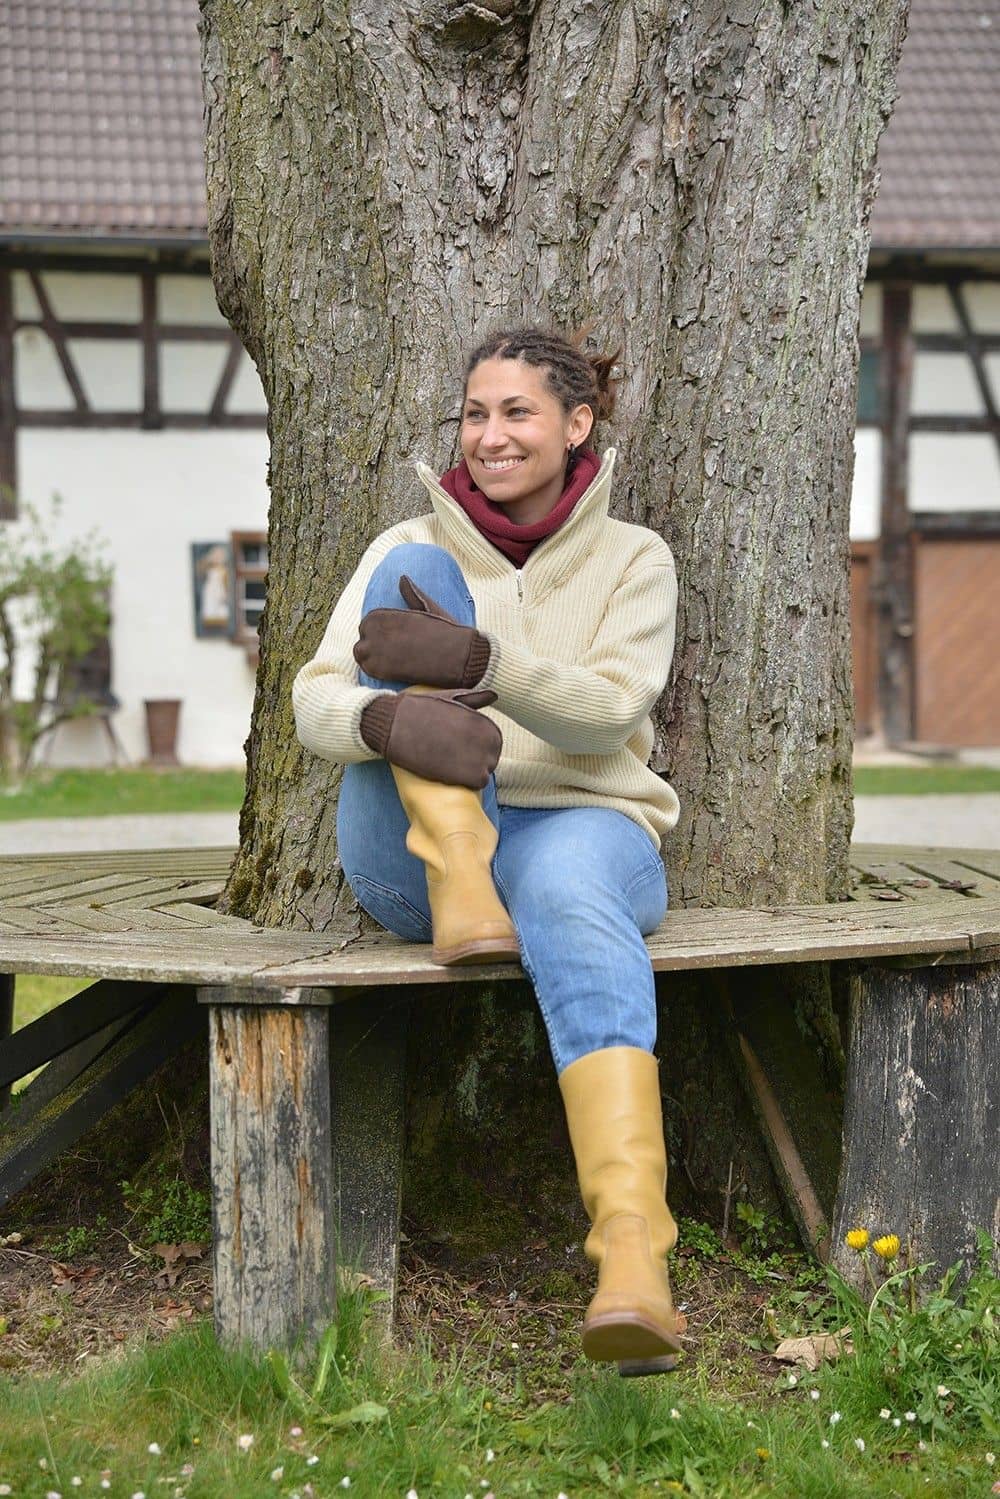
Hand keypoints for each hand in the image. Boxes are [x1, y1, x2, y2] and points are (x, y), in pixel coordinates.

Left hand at [353, 574, 490, 687]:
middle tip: (392, 652)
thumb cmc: (446, 632)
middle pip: (363, 637)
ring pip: (360, 654)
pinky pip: (366, 669)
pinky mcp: (380, 670)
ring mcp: (376, 651)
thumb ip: (411, 595)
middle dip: (373, 643)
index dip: (378, 632)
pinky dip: (374, 670)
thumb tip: (403, 577)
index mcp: (386, 614)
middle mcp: (377, 631)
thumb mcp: (428, 608)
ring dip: (371, 657)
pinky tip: (390, 670)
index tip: (392, 639)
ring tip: (390, 661)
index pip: (369, 622)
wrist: (458, 657)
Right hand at [359, 687, 501, 788]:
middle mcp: (482, 737)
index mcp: (481, 720)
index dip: (480, 745)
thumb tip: (495, 694)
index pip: (495, 741)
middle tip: (456, 756)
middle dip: (478, 759)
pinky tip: (451, 772)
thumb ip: (474, 698)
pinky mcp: (460, 773)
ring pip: (486, 772)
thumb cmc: (419, 709)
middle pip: (492, 757)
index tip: (463, 745)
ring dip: (473, 771)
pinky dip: (468, 780)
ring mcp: (473, 756)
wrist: (393, 723)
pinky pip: (478, 782)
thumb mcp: (449, 697)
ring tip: (453, 764)